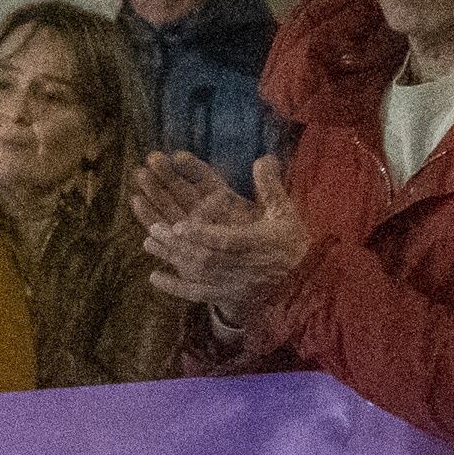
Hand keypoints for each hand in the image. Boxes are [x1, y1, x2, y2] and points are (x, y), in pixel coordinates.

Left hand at [140, 153, 312, 315]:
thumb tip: (263, 158)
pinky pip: (196, 294)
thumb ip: (271, 186)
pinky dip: (174, 287)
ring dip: (173, 258)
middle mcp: (242, 267)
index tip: (180, 225)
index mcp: (257, 244)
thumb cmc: (292, 243)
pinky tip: (153, 276)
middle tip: (156, 228)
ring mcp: (232, 284)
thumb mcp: (285, 212)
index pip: (227, 241)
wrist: (304, 281)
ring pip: (198, 273)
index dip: (202, 235)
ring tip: (149, 241)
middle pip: (206, 257)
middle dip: (180, 243)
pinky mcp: (226, 296)